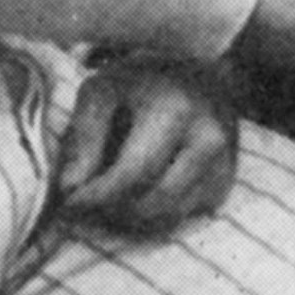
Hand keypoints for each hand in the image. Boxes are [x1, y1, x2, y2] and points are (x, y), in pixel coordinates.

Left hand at [54, 58, 238, 235]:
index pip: (132, 174)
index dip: (97, 197)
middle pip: (152, 203)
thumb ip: (83, 137)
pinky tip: (137, 195)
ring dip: (131, 220)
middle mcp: (207, 138)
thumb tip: (70, 189)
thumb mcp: (103, 92)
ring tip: (106, 200)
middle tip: (85, 206)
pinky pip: (183, 216)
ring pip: (168, 217)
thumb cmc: (142, 82)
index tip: (69, 203)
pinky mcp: (225, 182)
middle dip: (111, 212)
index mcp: (174, 109)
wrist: (202, 74)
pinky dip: (154, 215)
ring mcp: (222, 163)